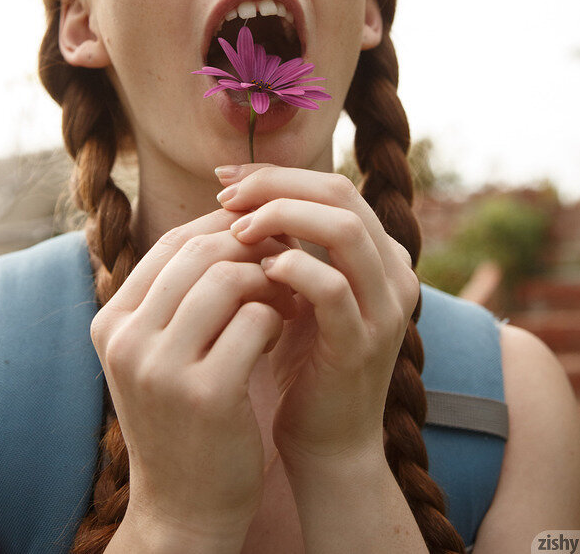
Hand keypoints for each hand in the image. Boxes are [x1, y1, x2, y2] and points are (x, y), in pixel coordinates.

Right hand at [89, 204, 296, 543]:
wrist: (185, 508)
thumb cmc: (183, 416)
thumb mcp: (161, 351)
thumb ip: (181, 292)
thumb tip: (235, 218)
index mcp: (112, 322)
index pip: (172, 242)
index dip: (223, 226)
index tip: (260, 232)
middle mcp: (127, 339)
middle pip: (201, 252)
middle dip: (252, 246)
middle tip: (286, 258)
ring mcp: (161, 367)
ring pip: (228, 278)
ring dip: (268, 281)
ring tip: (283, 299)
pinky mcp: (205, 394)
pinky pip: (254, 320)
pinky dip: (276, 317)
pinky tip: (277, 334)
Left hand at [216, 163, 419, 466]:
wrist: (325, 443)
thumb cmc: (302, 360)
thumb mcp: (297, 290)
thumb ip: (287, 243)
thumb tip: (239, 191)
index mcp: (379, 252)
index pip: (331, 185)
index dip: (276, 174)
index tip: (224, 180)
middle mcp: (394, 271)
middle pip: (339, 194)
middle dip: (275, 186)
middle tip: (226, 197)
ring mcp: (385, 308)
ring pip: (344, 229)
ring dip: (282, 218)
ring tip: (237, 232)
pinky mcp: (362, 344)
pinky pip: (333, 289)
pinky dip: (292, 270)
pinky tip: (258, 273)